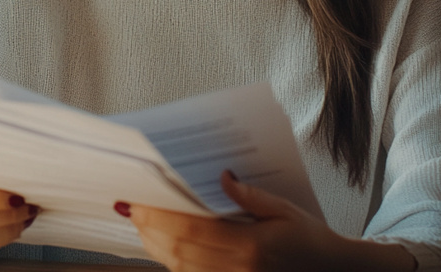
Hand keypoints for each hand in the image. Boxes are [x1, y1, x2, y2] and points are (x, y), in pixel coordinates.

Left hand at [116, 171, 415, 271]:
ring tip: (140, 219)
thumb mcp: (284, 210)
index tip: (140, 199)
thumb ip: (250, 195)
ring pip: (178, 266)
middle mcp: (236, 270)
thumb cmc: (309, 239)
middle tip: (131, 205)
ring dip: (154, 243)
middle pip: (178, 250)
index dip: (160, 216)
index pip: (192, 230)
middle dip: (150, 227)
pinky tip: (161, 241)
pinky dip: (170, 259)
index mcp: (250, 247)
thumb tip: (223, 176)